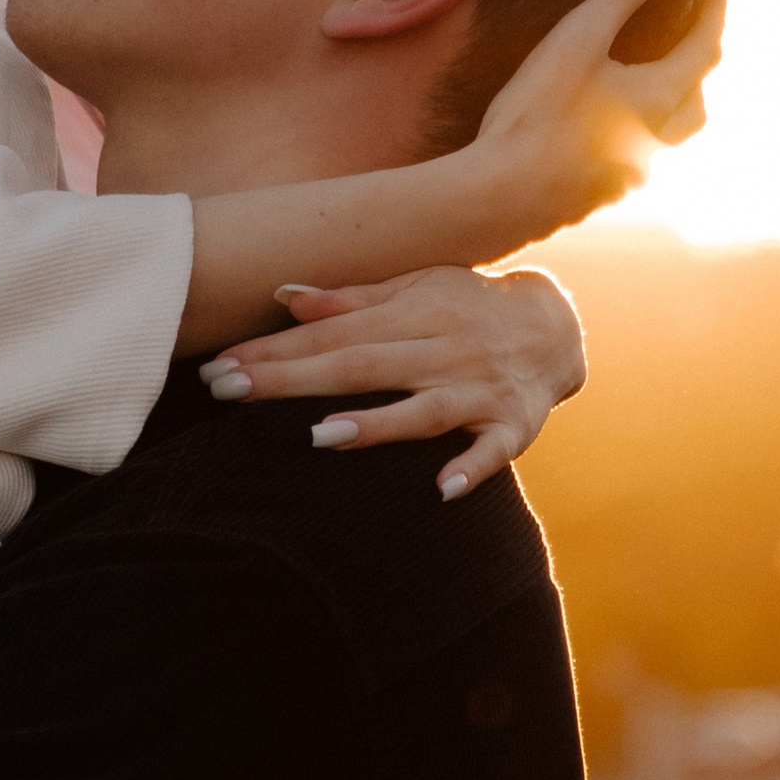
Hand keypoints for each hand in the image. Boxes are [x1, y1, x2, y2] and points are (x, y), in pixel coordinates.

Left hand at [203, 266, 586, 496]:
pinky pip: (493, 451)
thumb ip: (352, 299)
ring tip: (319, 436)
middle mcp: (443, 349)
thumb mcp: (415, 289)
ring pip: (423, 410)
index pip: (332, 334)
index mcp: (414, 312)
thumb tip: (284, 296)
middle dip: (292, 380)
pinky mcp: (513, 425)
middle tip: (227, 392)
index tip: (220, 367)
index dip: (275, 350)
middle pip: (361, 366)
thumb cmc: (467, 306)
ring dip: (376, 425)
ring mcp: (478, 389)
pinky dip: (471, 469)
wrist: (559, 326)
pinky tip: (442, 490)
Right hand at [473, 0, 726, 237]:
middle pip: (697, 98)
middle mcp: (655, 141)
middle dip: (698, 60)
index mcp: (660, 99)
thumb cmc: (536, 117)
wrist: (496, 200)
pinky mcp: (599, 193)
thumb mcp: (579, 38)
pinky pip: (632, 153)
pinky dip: (632, 127)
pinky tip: (600, 121)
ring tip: (648, 76)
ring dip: (670, 101)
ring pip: (669, 132)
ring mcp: (628, 173)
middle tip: (688, 26)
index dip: (716, 6)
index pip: (708, 44)